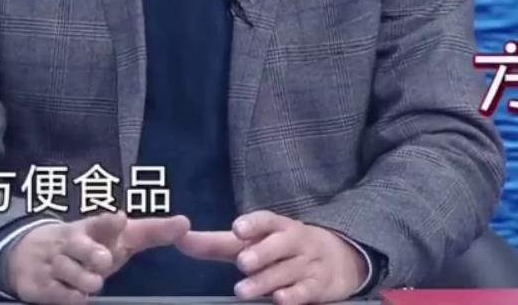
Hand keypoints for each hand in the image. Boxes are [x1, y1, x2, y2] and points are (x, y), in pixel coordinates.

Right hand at [7, 212, 189, 303]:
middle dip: (90, 252)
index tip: (119, 219)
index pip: (100, 223)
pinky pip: (55, 291)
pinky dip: (67, 295)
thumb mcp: (117, 237)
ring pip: (67, 270)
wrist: (31, 253)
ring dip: (82, 277)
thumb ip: (151, 232)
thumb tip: (185, 224)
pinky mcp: (42, 284)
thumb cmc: (89, 245)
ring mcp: (55, 263)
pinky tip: (79, 297)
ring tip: (94, 283)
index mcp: (92, 229)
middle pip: (79, 245)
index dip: (109, 223)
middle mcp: (72, 243)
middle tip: (104, 260)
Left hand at [176, 210, 364, 303]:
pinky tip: (279, 300)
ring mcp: (307, 264)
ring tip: (242, 291)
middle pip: (279, 245)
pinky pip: (306, 291)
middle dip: (261, 253)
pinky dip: (293, 295)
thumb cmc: (282, 249)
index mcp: (277, 226)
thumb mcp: (254, 242)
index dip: (253, 224)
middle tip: (242, 261)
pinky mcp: (317, 286)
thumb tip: (179, 239)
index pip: (267, 220)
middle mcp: (294, 241)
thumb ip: (216, 243)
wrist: (338, 259)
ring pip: (287, 271)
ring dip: (266, 281)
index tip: (237, 229)